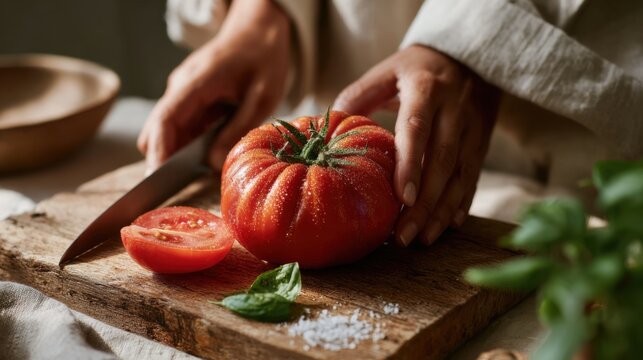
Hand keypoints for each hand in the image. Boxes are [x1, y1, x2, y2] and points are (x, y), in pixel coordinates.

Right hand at [138, 0, 289, 172]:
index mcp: (196, 83)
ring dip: (179, 149)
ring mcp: (184, 91)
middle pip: (158, 128)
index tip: (158, 178)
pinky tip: (209, 152)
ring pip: (169, 129)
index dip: (159, 150)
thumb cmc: (263, 57)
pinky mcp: (192, 97)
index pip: (165, 119)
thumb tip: (213, 163)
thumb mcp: (262, 96)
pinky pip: (183, 124)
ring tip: (199, 170)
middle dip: (164, 156)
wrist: (260, 28)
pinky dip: (190, 141)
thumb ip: (237, 129)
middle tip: (181, 183)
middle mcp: (182, 87)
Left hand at [335, 45, 498, 246]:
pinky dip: (461, 203)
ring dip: (443, 211)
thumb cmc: (415, 68)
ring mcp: (473, 126)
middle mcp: (455, 109)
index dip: (411, 165)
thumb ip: (357, 97)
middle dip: (425, 203)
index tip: (402, 198)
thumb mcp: (386, 71)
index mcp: (426, 88)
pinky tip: (448, 226)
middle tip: (404, 236)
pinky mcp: (482, 141)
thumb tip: (327, 129)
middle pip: (442, 161)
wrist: (468, 55)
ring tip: (422, 239)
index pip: (418, 129)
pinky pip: (473, 176)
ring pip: (461, 175)